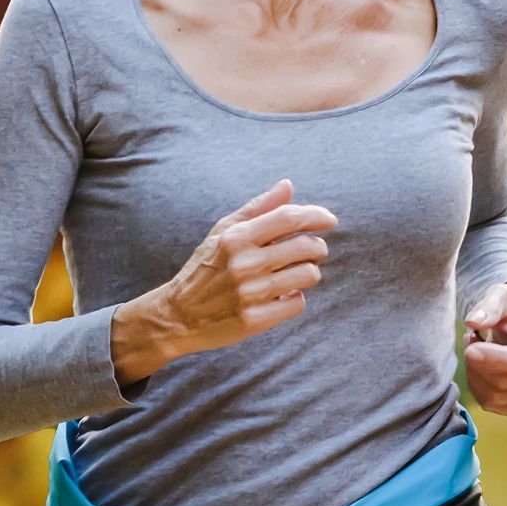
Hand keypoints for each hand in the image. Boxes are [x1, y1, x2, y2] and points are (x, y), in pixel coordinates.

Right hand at [112, 180, 335, 381]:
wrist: (176, 317)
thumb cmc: (205, 268)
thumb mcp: (222, 233)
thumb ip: (258, 209)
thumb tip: (288, 185)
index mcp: (235, 238)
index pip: (289, 218)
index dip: (316, 216)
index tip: (330, 220)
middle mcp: (243, 264)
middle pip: (307, 247)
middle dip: (317, 248)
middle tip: (311, 252)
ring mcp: (249, 293)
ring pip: (309, 275)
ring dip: (308, 273)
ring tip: (295, 274)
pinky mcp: (254, 320)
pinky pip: (298, 304)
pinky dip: (294, 299)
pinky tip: (280, 297)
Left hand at [463, 281, 506, 415]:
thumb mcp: (501, 296)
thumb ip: (489, 306)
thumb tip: (474, 322)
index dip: (495, 359)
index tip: (470, 349)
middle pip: (505, 381)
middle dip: (478, 364)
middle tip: (470, 342)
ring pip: (494, 395)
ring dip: (475, 375)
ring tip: (475, 352)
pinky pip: (491, 404)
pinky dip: (477, 388)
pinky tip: (478, 369)